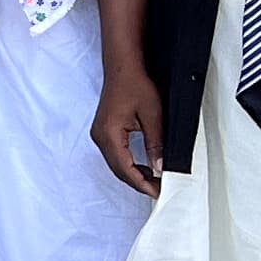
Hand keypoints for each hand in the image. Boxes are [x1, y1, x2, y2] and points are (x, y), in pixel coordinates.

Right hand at [90, 59, 164, 197]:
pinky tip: (143, 166)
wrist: (123, 68)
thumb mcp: (152, 116)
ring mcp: (100, 134)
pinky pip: (115, 155)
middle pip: (118, 170)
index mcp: (109, 135)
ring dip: (133, 174)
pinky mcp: (104, 131)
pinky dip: (128, 164)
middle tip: (159, 190)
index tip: (158, 192)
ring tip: (154, 181)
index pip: (125, 168)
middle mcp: (100, 137)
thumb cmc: (135, 85)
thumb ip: (155, 144)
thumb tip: (160, 167)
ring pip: (116, 164)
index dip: (142, 183)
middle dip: (138, 182)